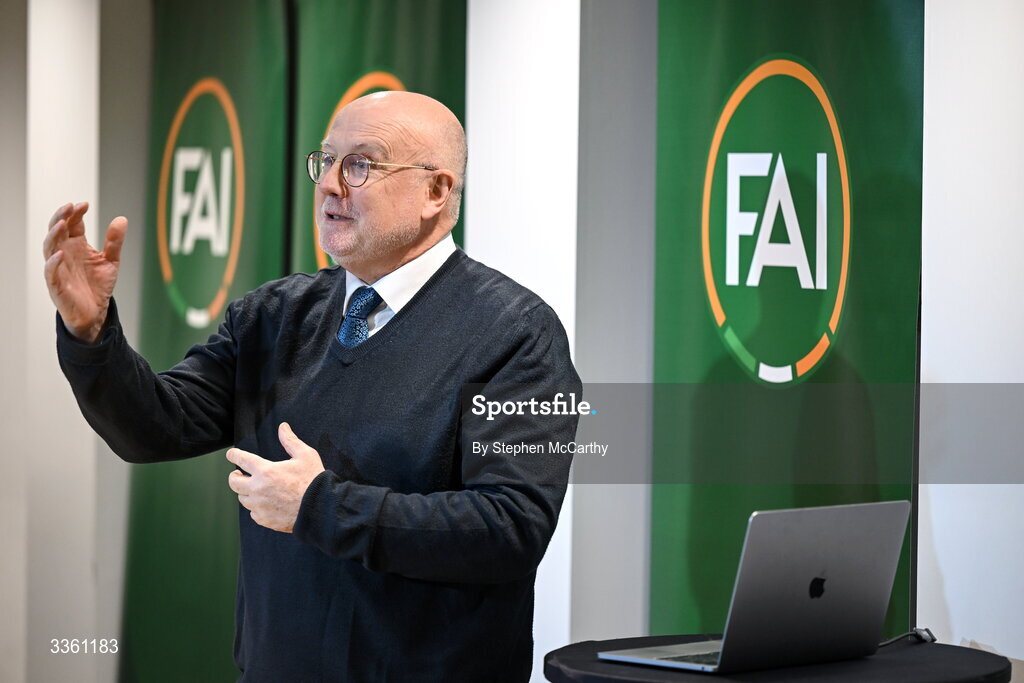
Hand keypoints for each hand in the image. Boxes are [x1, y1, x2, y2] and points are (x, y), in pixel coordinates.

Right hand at [43, 202, 126, 343]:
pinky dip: (53, 262)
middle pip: (56, 230)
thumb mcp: (111, 261)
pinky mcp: (56, 285)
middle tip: (70, 207)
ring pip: (49, 247)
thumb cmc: (98, 285)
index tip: (84, 204)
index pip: (72, 224)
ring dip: (54, 235)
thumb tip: (122, 219)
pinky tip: (61, 254)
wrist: (95, 312)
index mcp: (76, 245)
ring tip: (62, 224)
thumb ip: (114, 242)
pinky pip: (50, 272)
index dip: (76, 213)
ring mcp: (58, 268)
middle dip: (61, 217)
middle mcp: (64, 253)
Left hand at [226, 423, 325, 532]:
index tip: (231, 454)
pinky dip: (256, 508)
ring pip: (243, 499)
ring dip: (246, 492)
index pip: (241, 459)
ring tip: (255, 490)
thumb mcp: (305, 455)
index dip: (233, 455)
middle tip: (239, 474)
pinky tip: (265, 504)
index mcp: (265, 471)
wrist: (320, 508)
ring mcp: (259, 506)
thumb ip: (290, 441)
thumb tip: (282, 427)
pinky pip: (253, 513)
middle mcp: (257, 489)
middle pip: (233, 482)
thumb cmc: (313, 480)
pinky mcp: (264, 519)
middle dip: (234, 476)